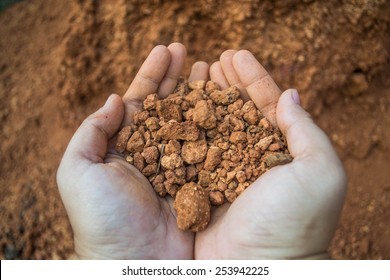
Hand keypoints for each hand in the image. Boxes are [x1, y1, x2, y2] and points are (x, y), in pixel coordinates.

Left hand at [57, 43, 208, 258]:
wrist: (135, 262)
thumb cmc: (102, 218)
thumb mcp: (78, 170)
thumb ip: (91, 132)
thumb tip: (116, 98)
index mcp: (123, 146)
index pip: (141, 101)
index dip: (153, 74)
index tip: (167, 50)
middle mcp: (152, 152)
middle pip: (168, 107)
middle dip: (178, 79)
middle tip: (190, 52)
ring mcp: (178, 166)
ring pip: (191, 122)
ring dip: (200, 96)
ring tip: (211, 71)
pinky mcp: (199, 181)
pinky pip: (210, 148)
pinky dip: (218, 126)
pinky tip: (226, 106)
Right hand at [195, 50, 346, 258]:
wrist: (258, 268)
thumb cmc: (293, 221)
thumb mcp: (318, 171)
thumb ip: (306, 129)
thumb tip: (291, 93)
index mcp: (282, 153)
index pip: (267, 105)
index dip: (252, 78)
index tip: (235, 54)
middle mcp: (253, 160)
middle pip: (237, 112)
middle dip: (226, 84)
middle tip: (213, 60)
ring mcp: (225, 172)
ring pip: (213, 127)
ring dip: (205, 100)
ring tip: (195, 74)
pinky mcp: (202, 187)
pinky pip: (193, 151)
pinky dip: (186, 129)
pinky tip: (178, 109)